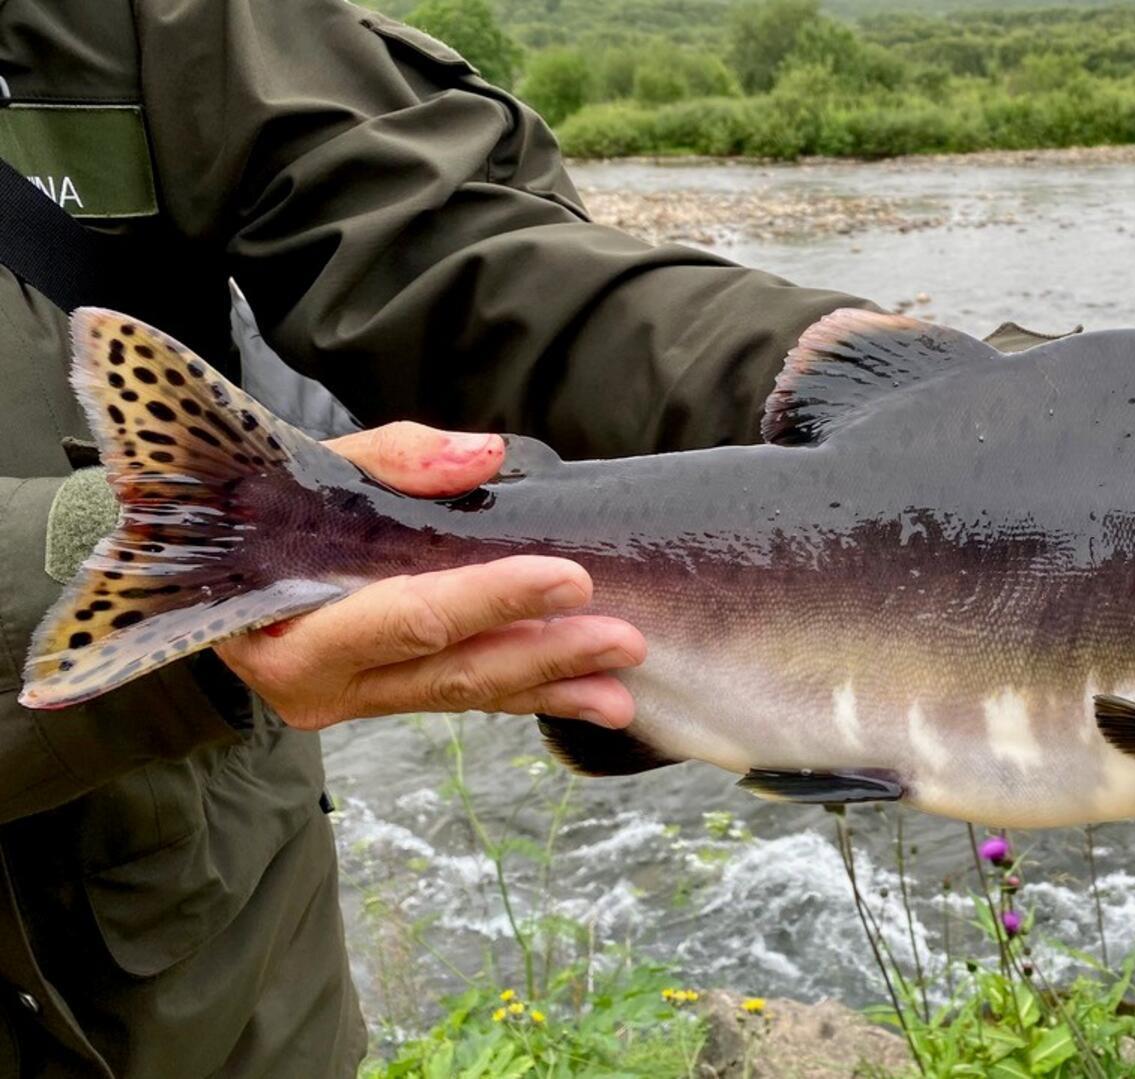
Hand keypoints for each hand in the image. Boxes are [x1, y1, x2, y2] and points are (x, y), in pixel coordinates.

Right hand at [215, 422, 643, 731]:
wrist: (193, 555)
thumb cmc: (252, 503)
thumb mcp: (303, 465)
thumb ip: (392, 458)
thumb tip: (483, 456)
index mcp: (284, 628)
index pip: (409, 616)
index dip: (492, 600)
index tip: (569, 579)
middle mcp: (316, 681)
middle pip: (448, 669)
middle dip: (543, 656)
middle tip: (622, 640)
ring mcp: (351, 697)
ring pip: (462, 693)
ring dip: (548, 688)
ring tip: (621, 690)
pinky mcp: (381, 696)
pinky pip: (460, 694)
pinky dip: (525, 691)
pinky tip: (586, 693)